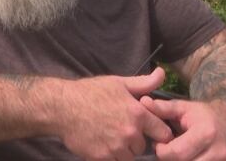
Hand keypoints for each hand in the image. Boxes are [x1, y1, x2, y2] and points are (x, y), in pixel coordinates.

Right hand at [55, 68, 173, 160]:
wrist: (61, 107)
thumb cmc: (89, 92)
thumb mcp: (117, 83)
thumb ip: (143, 83)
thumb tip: (162, 73)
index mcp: (138, 114)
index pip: (163, 133)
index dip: (157, 131)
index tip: (148, 130)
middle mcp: (130, 133)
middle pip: (143, 146)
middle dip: (135, 140)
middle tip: (120, 130)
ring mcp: (116, 147)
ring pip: (129, 156)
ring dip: (123, 150)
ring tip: (110, 138)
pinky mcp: (102, 157)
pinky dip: (110, 156)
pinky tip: (101, 144)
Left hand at [139, 97, 225, 160]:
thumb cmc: (203, 114)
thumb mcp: (183, 107)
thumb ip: (163, 108)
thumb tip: (143, 101)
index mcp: (206, 133)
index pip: (176, 153)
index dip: (161, 150)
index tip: (158, 144)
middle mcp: (218, 152)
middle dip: (169, 160)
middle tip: (165, 151)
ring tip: (175, 154)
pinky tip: (186, 157)